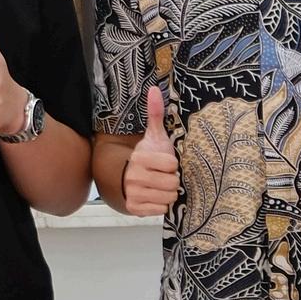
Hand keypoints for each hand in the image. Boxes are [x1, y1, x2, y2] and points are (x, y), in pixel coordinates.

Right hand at [118, 86, 179, 218]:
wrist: (128, 178)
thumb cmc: (148, 157)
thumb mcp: (154, 137)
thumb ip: (156, 114)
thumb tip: (154, 89)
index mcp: (140, 158)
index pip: (172, 166)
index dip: (173, 165)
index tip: (167, 164)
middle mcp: (134, 177)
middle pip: (172, 184)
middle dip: (172, 181)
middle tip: (165, 177)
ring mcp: (133, 194)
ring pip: (168, 198)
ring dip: (168, 194)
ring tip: (161, 186)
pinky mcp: (134, 208)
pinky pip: (160, 210)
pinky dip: (161, 205)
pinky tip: (155, 197)